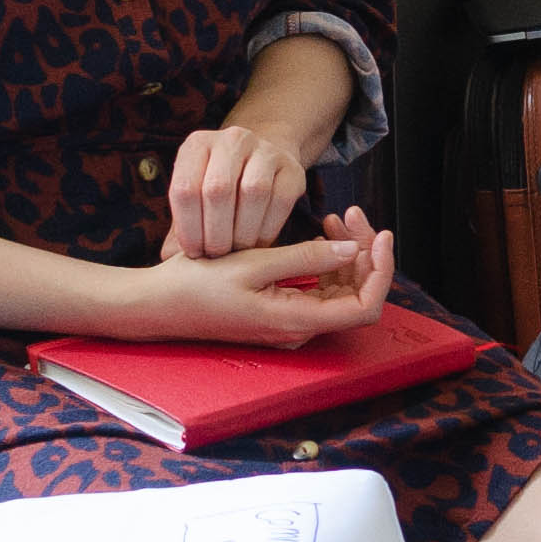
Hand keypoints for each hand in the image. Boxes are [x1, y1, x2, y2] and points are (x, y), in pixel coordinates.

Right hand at [130, 209, 395, 344]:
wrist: (159, 306)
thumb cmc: (197, 286)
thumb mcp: (252, 265)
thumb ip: (305, 258)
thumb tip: (353, 249)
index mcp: (296, 321)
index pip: (364, 306)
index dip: (381, 271)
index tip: (379, 233)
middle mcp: (300, 328)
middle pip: (357, 295)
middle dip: (364, 253)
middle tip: (350, 213)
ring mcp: (293, 322)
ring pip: (341, 290)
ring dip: (348, 254)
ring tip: (335, 217)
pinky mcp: (283, 311)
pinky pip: (321, 289)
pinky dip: (328, 261)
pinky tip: (319, 233)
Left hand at [160, 123, 310, 261]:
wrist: (259, 165)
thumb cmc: (219, 190)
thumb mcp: (194, 200)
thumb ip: (179, 227)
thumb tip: (168, 258)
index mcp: (197, 144)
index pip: (185, 188)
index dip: (188, 227)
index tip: (193, 252)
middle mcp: (231, 140)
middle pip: (218, 190)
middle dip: (215, 233)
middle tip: (216, 255)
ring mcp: (265, 150)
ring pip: (253, 192)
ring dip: (242, 232)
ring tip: (235, 251)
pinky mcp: (292, 167)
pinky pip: (280, 201)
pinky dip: (267, 229)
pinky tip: (257, 244)